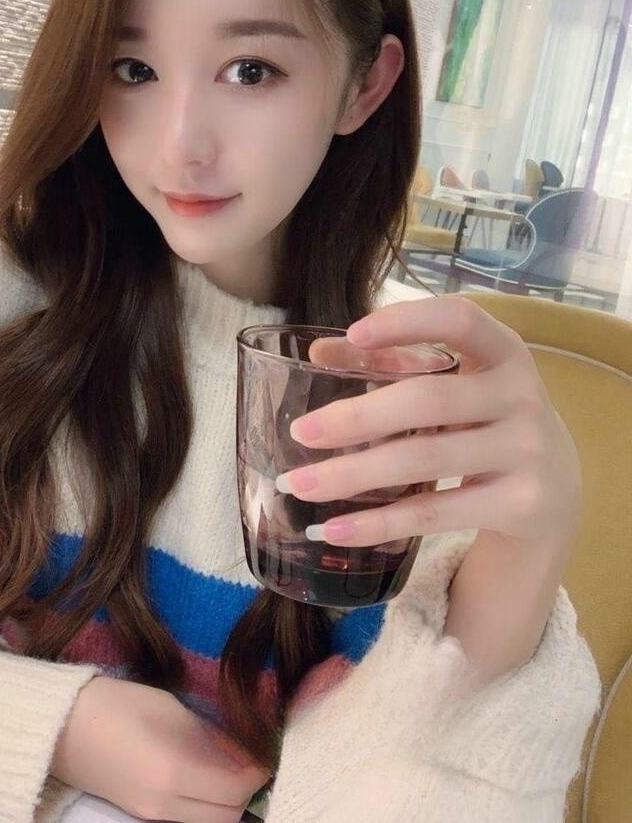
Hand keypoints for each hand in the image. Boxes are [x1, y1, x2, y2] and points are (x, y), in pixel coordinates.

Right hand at [50, 675, 271, 822]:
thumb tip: (246, 755)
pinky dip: (207, 805)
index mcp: (173, 772)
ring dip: (229, 803)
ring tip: (236, 770)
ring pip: (210, 822)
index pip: (237, 790)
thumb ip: (210, 737)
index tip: (268, 751)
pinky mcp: (141, 814)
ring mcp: (151, 815)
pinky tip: (210, 778)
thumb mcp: (170, 709)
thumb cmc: (116, 704)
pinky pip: (188, 818)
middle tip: (257, 762)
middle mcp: (165, 804)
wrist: (60, 726)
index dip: (259, 773)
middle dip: (249, 794)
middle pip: (228, 817)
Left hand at [278, 295, 582, 551]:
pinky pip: (434, 512)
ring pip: (423, 461)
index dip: (408, 322)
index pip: (461, 320)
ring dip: (352, 474)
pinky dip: (378, 523)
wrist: (552, 487)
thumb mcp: (453, 383)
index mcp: (505, 352)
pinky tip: (334, 528)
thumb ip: (390, 361)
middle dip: (357, 417)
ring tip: (298, 484)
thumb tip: (319, 352)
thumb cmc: (483, 417)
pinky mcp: (518, 504)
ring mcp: (525, 452)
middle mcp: (521, 396)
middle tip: (300, 432)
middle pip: (428, 401)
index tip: (353, 333)